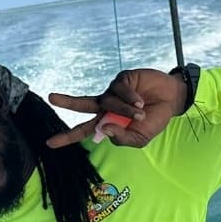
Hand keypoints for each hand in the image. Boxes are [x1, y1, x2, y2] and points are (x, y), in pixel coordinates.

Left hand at [46, 68, 186, 148]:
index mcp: (106, 122)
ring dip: (124, 109)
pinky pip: (120, 89)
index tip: (49, 143)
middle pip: (82, 105)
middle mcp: (105, 106)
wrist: (172, 100)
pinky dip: (130, 97)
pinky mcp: (122, 79)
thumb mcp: (140, 138)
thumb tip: (104, 129)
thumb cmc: (154, 120)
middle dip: (67, 102)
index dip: (67, 137)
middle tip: (51, 97)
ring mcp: (112, 91)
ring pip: (108, 101)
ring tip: (140, 112)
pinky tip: (140, 100)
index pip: (83, 130)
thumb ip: (122, 138)